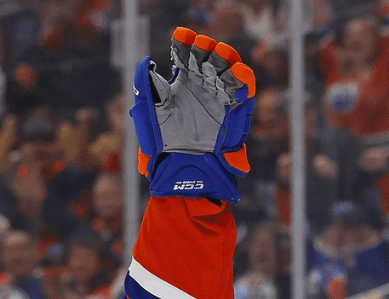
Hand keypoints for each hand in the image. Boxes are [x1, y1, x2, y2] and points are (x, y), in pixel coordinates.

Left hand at [130, 27, 255, 202]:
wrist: (179, 173)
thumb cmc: (161, 147)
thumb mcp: (150, 116)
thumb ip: (145, 89)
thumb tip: (146, 62)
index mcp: (181, 84)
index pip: (185, 57)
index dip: (183, 44)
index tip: (179, 35)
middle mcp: (202, 88)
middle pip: (208, 59)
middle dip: (205, 49)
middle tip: (200, 43)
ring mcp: (218, 98)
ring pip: (227, 71)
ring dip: (225, 59)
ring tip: (218, 51)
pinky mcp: (233, 114)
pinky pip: (243, 93)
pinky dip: (243, 80)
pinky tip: (236, 71)